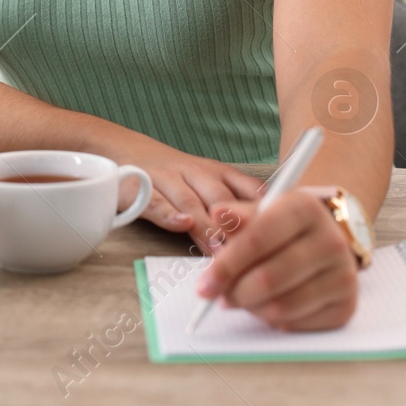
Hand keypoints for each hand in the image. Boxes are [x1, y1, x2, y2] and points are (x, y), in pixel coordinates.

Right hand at [107, 132, 265, 253]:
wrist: (127, 151)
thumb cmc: (178, 177)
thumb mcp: (211, 182)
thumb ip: (238, 204)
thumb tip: (274, 235)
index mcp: (219, 172)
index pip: (248, 189)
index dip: (263, 211)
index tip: (278, 233)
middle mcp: (196, 173)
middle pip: (221, 198)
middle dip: (236, 226)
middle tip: (250, 253)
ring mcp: (168, 179)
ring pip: (191, 202)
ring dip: (207, 227)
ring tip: (220, 252)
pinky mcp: (141, 190)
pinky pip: (156, 202)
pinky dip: (169, 214)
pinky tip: (180, 224)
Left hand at [194, 188, 358, 331]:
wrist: (328, 242)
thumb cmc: (285, 228)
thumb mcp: (262, 213)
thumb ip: (238, 218)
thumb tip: (217, 214)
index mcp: (306, 208)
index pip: (257, 239)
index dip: (225, 266)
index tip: (203, 286)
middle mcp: (332, 240)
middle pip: (268, 278)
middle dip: (235, 293)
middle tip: (220, 297)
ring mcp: (344, 274)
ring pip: (281, 307)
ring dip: (252, 309)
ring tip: (244, 298)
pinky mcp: (347, 305)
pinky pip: (297, 324)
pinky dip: (274, 320)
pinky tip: (270, 305)